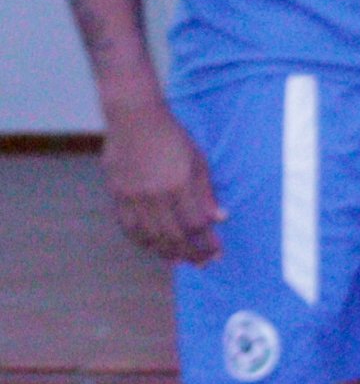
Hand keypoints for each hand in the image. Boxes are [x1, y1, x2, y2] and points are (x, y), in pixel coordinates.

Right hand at [101, 96, 221, 266]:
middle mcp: (155, 195)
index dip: (207, 242)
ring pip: (149, 236)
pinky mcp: (116, 194)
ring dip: (166, 252)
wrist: (134, 119)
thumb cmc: (172, 137)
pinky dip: (141, 240)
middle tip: (202, 263)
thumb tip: (219, 218)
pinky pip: (128, 226)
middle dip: (191, 254)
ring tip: (178, 260)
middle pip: (174, 236)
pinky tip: (151, 246)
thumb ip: (206, 192)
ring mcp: (133, 196)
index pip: (196, 225)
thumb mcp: (198, 161)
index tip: (217, 251)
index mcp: (179, 185)